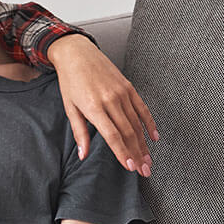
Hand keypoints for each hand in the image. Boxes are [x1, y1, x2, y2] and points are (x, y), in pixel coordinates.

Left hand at [47, 34, 157, 176]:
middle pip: (128, 132)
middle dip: (137, 154)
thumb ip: (79, 132)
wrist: (77, 53)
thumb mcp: (70, 107)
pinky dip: (149, 123)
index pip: (112, 135)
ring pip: (136, 123)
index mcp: (94, 107)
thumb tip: (83, 155)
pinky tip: (154, 137)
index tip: (130, 167)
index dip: (123, 152)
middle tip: (144, 170)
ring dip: (144, 144)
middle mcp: (110, 100)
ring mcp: (122, 93)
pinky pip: (142, 108)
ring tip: (148, 160)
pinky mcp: (128, 87)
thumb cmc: (71, 82)